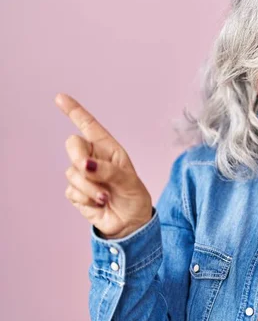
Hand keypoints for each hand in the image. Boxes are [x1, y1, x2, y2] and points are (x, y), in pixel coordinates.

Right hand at [55, 93, 152, 238]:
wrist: (130, 222)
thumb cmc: (133, 196)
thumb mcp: (128, 181)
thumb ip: (108, 171)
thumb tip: (85, 165)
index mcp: (109, 148)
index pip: (89, 125)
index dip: (75, 111)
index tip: (60, 98)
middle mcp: (93, 158)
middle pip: (72, 145)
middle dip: (79, 157)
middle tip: (90, 171)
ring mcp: (83, 174)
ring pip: (72, 172)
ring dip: (89, 187)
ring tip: (106, 197)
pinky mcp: (76, 192)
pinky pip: (72, 191)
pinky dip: (86, 198)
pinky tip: (99, 203)